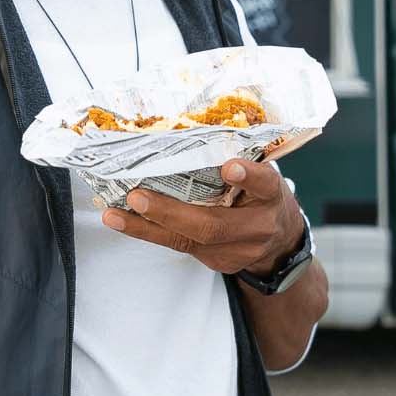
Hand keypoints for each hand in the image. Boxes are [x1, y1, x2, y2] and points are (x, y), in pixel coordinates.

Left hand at [102, 159, 306, 275]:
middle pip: (213, 225)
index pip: (263, 184)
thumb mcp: (261, 173)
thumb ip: (236, 159)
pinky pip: (180, 247)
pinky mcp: (218, 263)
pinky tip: (123, 221)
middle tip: (138, 197)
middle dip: (171, 213)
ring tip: (116, 214)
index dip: (247, 176)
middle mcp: (256, 227)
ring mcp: (236, 251)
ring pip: (188, 241)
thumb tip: (190, 133)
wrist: (279, 241)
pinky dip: (149, 232)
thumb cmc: (261, 195)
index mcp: (270, 196)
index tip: (229, 166)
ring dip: (147, 227)